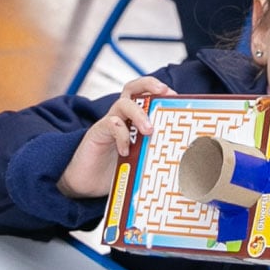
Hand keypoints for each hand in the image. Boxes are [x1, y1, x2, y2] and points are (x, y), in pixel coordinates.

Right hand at [56, 76, 170, 199]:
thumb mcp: (140, 160)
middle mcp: (121, 117)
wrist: (85, 184)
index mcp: (133, 120)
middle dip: (149, 84)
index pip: (147, 96)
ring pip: (123, 104)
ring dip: (139, 113)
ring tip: (149, 130)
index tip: (178, 98)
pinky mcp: (97, 133)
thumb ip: (155, 154)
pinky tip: (125, 151)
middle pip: (132, 88)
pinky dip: (121, 135)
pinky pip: (110, 125)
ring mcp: (108, 124)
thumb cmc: (114, 171)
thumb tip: (184, 161)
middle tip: (165, 91)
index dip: (162, 93)